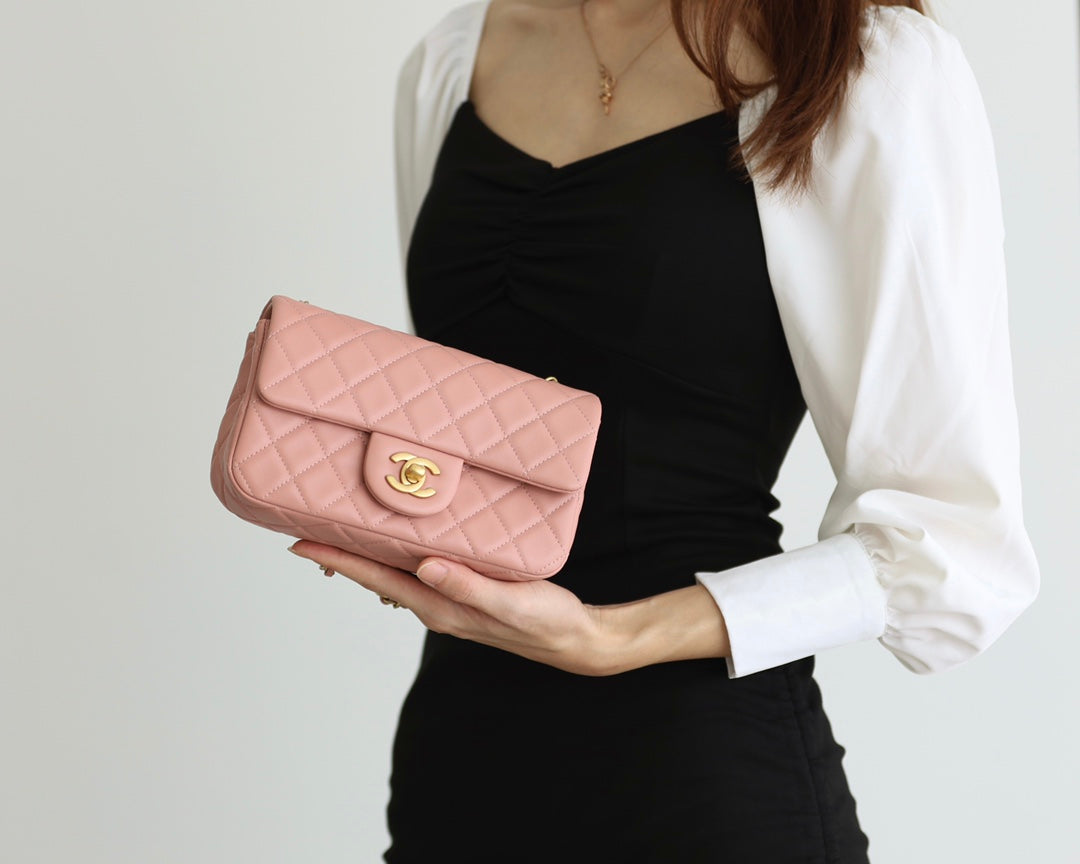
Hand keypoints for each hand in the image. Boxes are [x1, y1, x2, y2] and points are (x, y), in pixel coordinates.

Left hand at [287, 541, 613, 675]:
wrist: (573, 638)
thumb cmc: (544, 622)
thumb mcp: (509, 602)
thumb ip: (468, 587)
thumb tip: (425, 567)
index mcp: (438, 606)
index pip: (375, 577)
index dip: (337, 558)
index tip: (298, 542)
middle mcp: (435, 602)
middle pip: (375, 574)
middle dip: (341, 551)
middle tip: (306, 521)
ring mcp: (448, 597)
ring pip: (394, 570)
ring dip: (366, 550)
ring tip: (342, 523)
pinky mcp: (465, 587)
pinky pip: (420, 566)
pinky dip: (400, 548)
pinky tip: (401, 532)